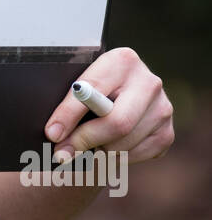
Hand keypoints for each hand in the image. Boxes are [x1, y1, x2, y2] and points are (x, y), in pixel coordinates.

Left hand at [44, 47, 174, 163]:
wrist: (123, 92)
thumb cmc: (93, 88)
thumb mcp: (80, 84)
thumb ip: (69, 106)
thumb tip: (55, 135)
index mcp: (122, 61)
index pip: (93, 92)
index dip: (70, 115)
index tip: (52, 134)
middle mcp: (149, 82)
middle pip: (118, 123)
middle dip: (86, 141)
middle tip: (64, 152)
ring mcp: (162, 108)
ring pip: (125, 145)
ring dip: (99, 152)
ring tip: (86, 144)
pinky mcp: (167, 132)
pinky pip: (136, 156)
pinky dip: (116, 158)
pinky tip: (107, 145)